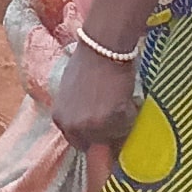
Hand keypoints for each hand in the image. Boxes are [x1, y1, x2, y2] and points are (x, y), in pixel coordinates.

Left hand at [49, 38, 143, 155]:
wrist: (102, 47)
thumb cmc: (86, 63)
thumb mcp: (70, 93)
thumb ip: (75, 113)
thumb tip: (86, 125)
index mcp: (60, 119)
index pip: (77, 141)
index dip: (91, 134)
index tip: (101, 127)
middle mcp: (73, 126)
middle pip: (95, 144)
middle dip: (105, 132)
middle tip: (114, 117)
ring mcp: (92, 125)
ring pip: (113, 136)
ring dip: (120, 123)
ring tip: (120, 102)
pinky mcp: (112, 120)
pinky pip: (127, 125)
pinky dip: (130, 113)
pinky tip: (126, 96)